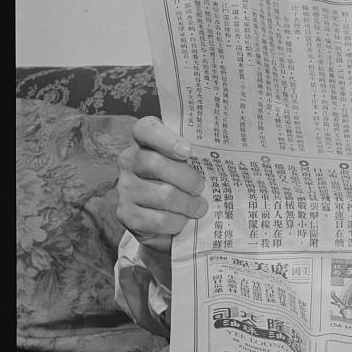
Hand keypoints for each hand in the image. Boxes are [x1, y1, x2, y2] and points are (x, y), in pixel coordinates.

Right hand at [115, 116, 207, 254]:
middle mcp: (130, 161)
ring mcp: (125, 188)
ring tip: (199, 207)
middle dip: (187, 178)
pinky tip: (182, 220)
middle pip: (155, 164)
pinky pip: (158, 219)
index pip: (145, 129)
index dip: (166, 139)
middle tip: (201, 187)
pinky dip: (177, 222)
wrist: (165, 220)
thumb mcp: (190, 163)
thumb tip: (226, 153)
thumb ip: (198, 154)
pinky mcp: (126, 215)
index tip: (188, 151)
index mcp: (145, 141)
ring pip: (162, 194)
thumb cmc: (183, 183)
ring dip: (187, 204)